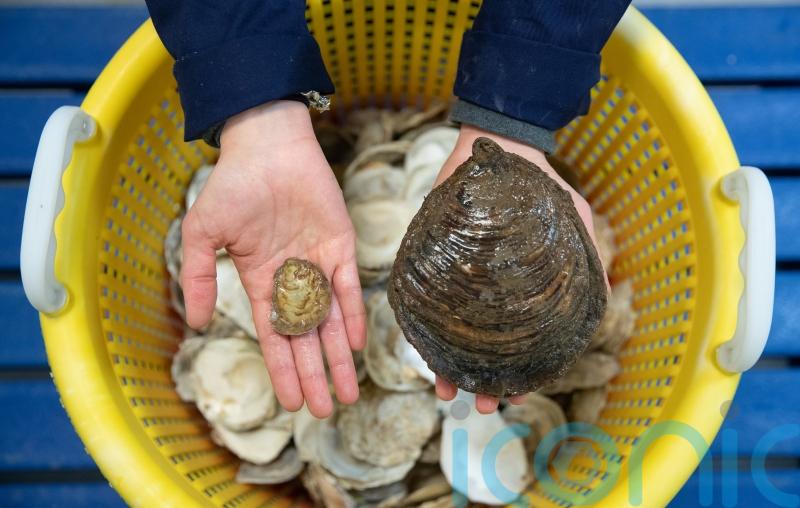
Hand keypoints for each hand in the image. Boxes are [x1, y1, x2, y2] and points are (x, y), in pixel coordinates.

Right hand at [181, 101, 365, 417]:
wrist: (268, 146)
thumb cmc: (232, 185)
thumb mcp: (202, 234)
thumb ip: (200, 277)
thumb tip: (196, 323)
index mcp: (262, 282)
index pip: (275, 337)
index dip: (283, 370)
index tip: (291, 403)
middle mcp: (294, 279)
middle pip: (307, 339)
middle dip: (315, 375)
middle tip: (326, 410)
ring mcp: (319, 264)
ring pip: (332, 321)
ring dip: (339, 357)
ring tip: (348, 392)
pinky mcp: (342, 244)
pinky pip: (349, 286)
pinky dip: (354, 314)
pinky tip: (356, 344)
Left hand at [432, 124, 604, 413]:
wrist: (499, 143)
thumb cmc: (538, 186)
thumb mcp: (571, 219)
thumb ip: (587, 256)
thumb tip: (605, 296)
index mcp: (521, 290)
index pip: (523, 341)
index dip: (522, 371)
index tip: (516, 395)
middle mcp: (489, 291)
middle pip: (485, 346)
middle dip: (483, 379)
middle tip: (479, 405)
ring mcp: (459, 279)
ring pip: (453, 332)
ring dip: (451, 364)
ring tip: (447, 390)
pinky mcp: (433, 261)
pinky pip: (425, 299)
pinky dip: (424, 326)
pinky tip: (421, 348)